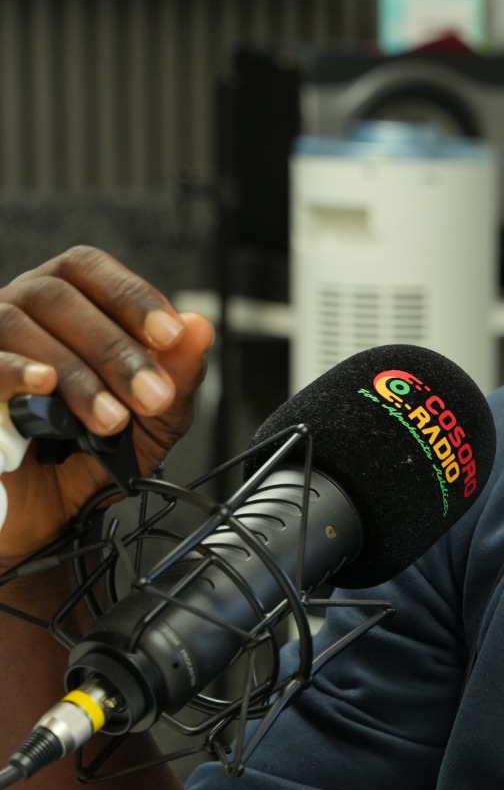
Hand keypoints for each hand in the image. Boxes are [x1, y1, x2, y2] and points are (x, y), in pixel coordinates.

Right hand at [0, 248, 213, 567]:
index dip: (131, 296)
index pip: (90, 271)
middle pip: (58, 296)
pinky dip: (14, 370)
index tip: (170, 335)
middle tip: (152, 395)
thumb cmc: (92, 456)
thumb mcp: (152, 422)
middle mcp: (19, 313)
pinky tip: (44, 386)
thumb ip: (177, 376)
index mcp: (65, 306)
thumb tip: (200, 327)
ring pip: (18, 324)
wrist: (47, 518)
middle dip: (115, 347)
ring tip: (111, 419)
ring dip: (75, 371)